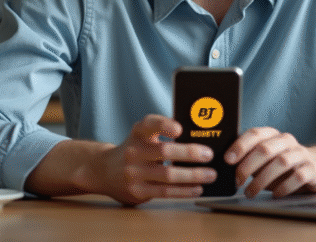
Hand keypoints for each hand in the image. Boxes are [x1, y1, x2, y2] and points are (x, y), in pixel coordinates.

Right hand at [91, 114, 216, 204]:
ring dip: (193, 175)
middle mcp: (134, 151)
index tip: (180, 129)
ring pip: (168, 175)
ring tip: (210, 174)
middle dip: (190, 153)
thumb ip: (162, 132)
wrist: (105, 171)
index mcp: (138, 132)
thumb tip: (197, 136)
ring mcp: (134, 173)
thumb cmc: (135, 149)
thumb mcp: (142, 135)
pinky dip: (184, 190)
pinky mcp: (137, 191)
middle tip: (209, 155)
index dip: (164, 125)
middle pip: (164, 152)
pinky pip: (165, 192)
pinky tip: (198, 188)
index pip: (149, 124)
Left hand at [225, 127, 315, 197]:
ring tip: (250, 192)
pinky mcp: (313, 169)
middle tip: (237, 181)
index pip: (255, 133)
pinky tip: (275, 194)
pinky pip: (298, 176)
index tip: (227, 160)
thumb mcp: (267, 160)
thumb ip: (250, 159)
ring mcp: (301, 154)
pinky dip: (284, 186)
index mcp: (273, 135)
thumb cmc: (285, 166)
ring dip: (262, 180)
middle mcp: (287, 141)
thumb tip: (227, 166)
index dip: (240, 145)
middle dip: (247, 166)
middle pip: (265, 149)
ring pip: (280, 163)